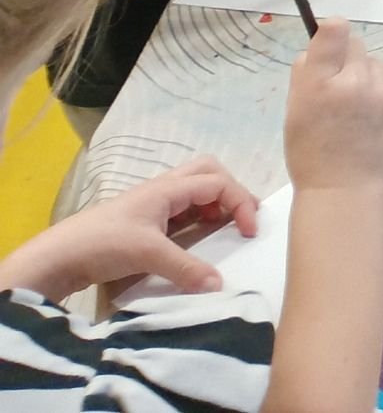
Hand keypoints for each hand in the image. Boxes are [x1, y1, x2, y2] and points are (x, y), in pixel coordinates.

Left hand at [0, 157, 258, 296]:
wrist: (58, 258)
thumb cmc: (104, 244)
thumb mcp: (149, 255)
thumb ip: (186, 268)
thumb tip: (220, 285)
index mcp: (168, 188)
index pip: (219, 183)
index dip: (241, 203)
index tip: (249, 232)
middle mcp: (164, 190)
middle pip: (209, 172)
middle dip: (231, 191)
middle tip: (242, 218)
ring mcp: (153, 205)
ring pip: (195, 190)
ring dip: (214, 203)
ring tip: (223, 228)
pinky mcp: (144, 222)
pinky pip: (182, 210)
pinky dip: (198, 217)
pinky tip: (196, 238)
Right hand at [284, 20, 382, 196]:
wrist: (344, 190)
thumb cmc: (310, 152)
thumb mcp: (294, 110)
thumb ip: (306, 74)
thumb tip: (316, 48)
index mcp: (320, 83)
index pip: (334, 31)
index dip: (331, 32)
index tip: (329, 39)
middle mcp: (356, 81)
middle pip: (356, 45)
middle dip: (346, 60)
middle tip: (337, 87)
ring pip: (375, 66)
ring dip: (365, 78)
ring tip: (355, 110)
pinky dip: (381, 97)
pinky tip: (371, 121)